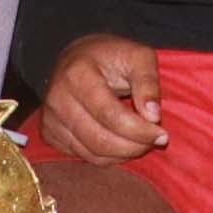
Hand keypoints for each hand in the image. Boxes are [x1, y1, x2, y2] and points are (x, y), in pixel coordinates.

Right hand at [42, 31, 170, 164]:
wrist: (78, 57)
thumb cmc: (111, 56)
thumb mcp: (138, 56)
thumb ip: (148, 82)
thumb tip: (153, 116)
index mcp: (77, 74)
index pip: (110, 115)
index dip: (139, 130)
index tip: (162, 133)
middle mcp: (57, 98)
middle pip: (100, 139)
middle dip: (134, 146)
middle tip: (155, 140)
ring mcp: (50, 118)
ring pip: (92, 153)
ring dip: (123, 153)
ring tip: (141, 140)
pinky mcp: (50, 133)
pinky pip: (84, 156)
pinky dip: (108, 156)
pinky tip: (122, 142)